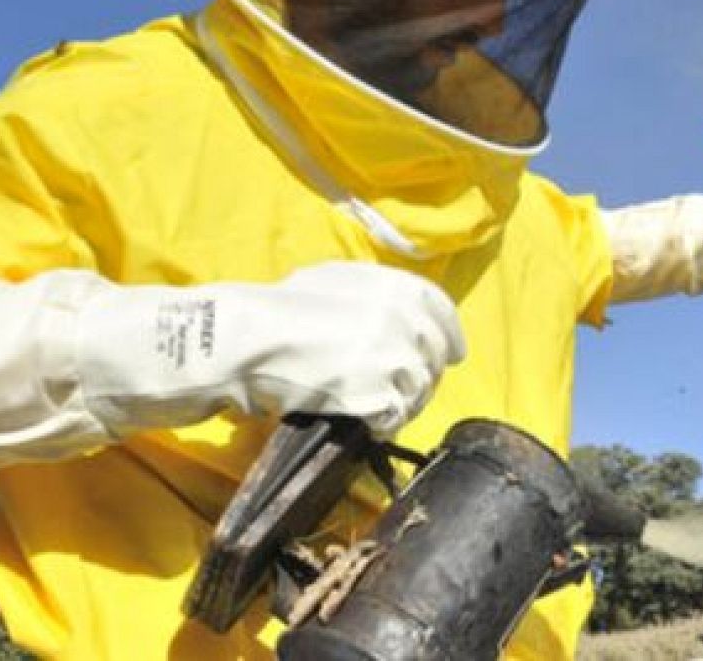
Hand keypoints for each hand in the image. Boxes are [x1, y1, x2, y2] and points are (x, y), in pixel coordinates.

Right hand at [75, 261, 465, 436]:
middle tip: (396, 388)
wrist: (252, 339)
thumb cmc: (282, 306)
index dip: (448, 339)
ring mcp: (399, 361)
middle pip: (433, 360)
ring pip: (419, 392)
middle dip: (421, 375)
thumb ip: (377, 293)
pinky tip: (364, 420)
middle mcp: (409, 321)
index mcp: (401, 288)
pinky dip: (383, 423)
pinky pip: (397, 417)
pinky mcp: (383, 397)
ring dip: (401, 402)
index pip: (444, 317)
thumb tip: (398, 310)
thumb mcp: (337, 279)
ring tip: (373, 405)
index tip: (450, 355)